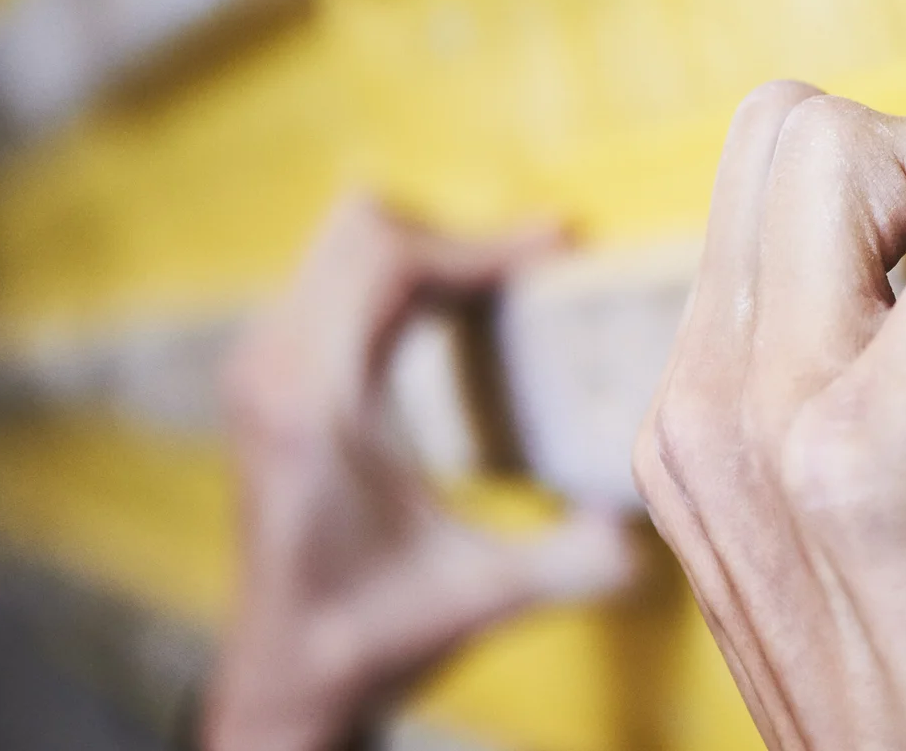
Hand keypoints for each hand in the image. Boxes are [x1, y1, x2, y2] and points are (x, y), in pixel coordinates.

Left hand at [206, 197, 634, 750]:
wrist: (284, 674)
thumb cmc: (371, 633)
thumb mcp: (484, 599)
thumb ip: (571, 562)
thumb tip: (646, 528)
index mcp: (317, 407)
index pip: (389, 265)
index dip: (479, 245)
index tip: (555, 249)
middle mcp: (273, 371)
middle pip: (360, 230)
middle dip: (456, 239)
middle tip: (534, 268)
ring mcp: (258, 368)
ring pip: (340, 247)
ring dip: (425, 252)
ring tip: (503, 285)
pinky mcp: (264, 377)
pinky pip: (329, 279)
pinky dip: (393, 277)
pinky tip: (450, 315)